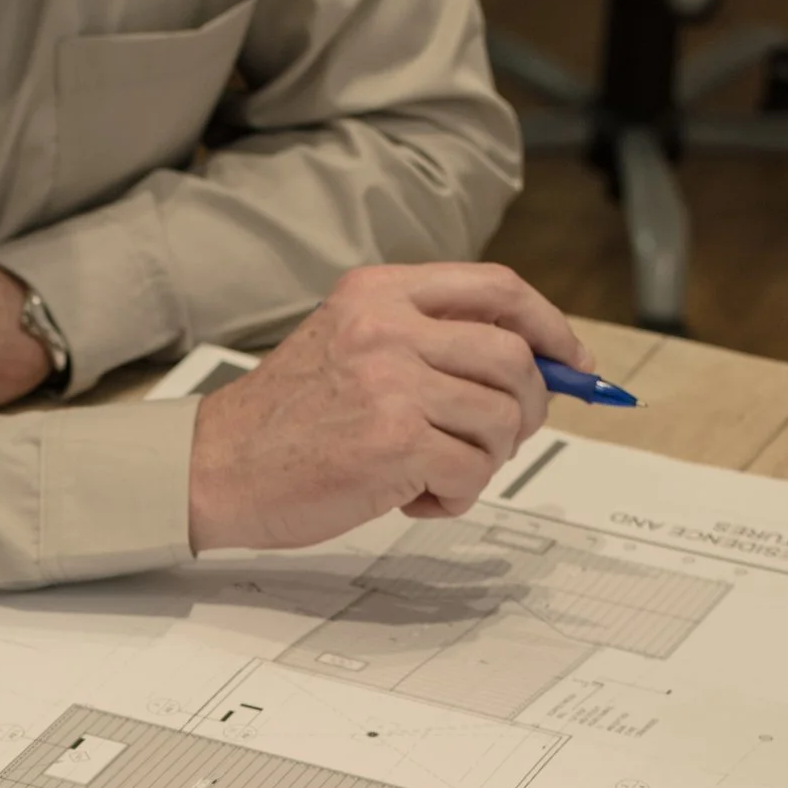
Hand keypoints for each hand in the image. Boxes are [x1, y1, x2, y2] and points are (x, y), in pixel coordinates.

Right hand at [189, 262, 584, 553]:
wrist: (215, 469)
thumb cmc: (282, 422)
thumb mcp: (350, 346)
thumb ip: (426, 342)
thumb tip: (532, 367)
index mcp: (379, 292)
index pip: (498, 288)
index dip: (551, 325)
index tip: (572, 362)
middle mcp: (388, 327)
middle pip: (514, 355)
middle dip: (529, 406)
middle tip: (503, 439)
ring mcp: (392, 383)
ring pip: (501, 418)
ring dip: (486, 459)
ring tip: (439, 473)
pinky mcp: (395, 443)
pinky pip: (472, 470)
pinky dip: (457, 495)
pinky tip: (416, 499)